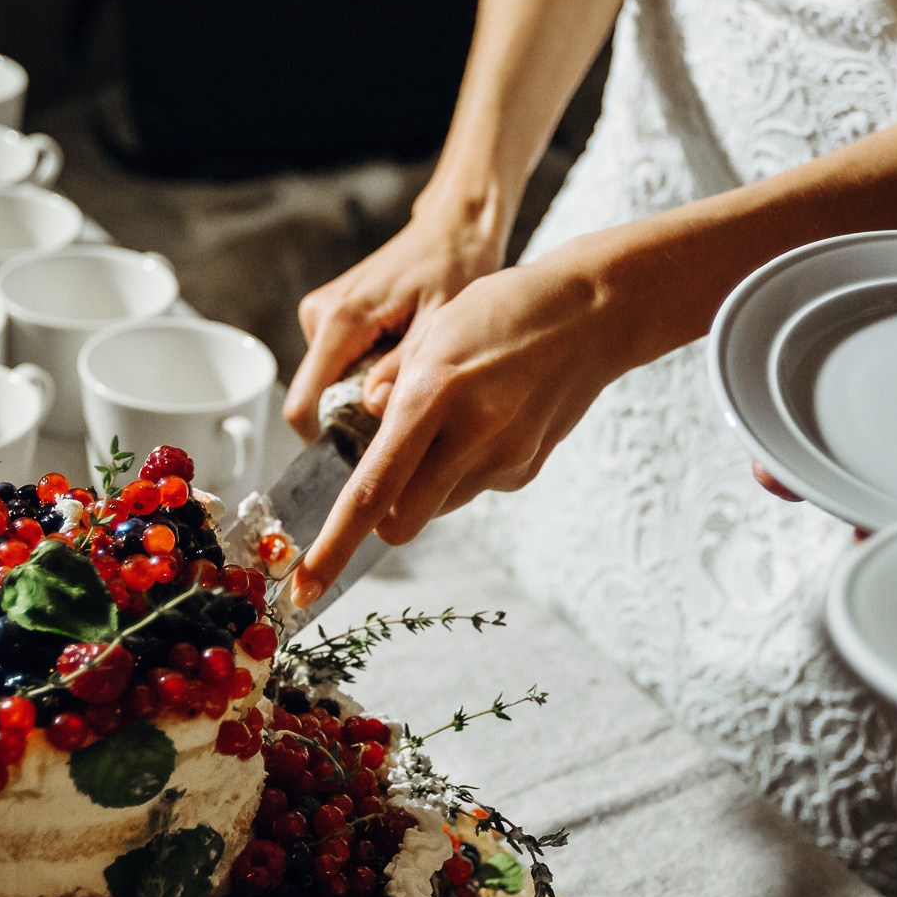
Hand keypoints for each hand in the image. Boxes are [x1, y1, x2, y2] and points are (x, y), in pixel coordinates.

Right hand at [285, 196, 507, 440]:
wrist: (453, 229)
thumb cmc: (454, 267)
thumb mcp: (441, 322)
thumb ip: (404, 368)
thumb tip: (370, 409)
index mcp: (341, 320)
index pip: (303, 404)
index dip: (324, 442)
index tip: (363, 459)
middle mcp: (320, 316)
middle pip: (316, 398)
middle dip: (352, 417)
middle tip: (406, 412)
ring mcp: (322, 314)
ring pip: (328, 384)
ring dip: (364, 392)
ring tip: (411, 371)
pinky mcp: (330, 315)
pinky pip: (338, 365)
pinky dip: (367, 373)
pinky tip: (401, 354)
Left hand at [289, 252, 623, 605]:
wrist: (593, 316)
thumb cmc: (505, 310)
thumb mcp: (435, 327)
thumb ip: (392, 380)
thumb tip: (366, 417)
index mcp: (434, 396)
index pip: (372, 492)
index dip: (333, 546)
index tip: (303, 587)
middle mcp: (471, 437)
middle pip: (401, 521)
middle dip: (380, 517)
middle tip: (382, 474)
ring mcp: (505, 460)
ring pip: (436, 506)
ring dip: (425, 483)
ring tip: (451, 420)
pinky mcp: (527, 470)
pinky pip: (473, 486)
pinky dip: (463, 466)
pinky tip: (488, 419)